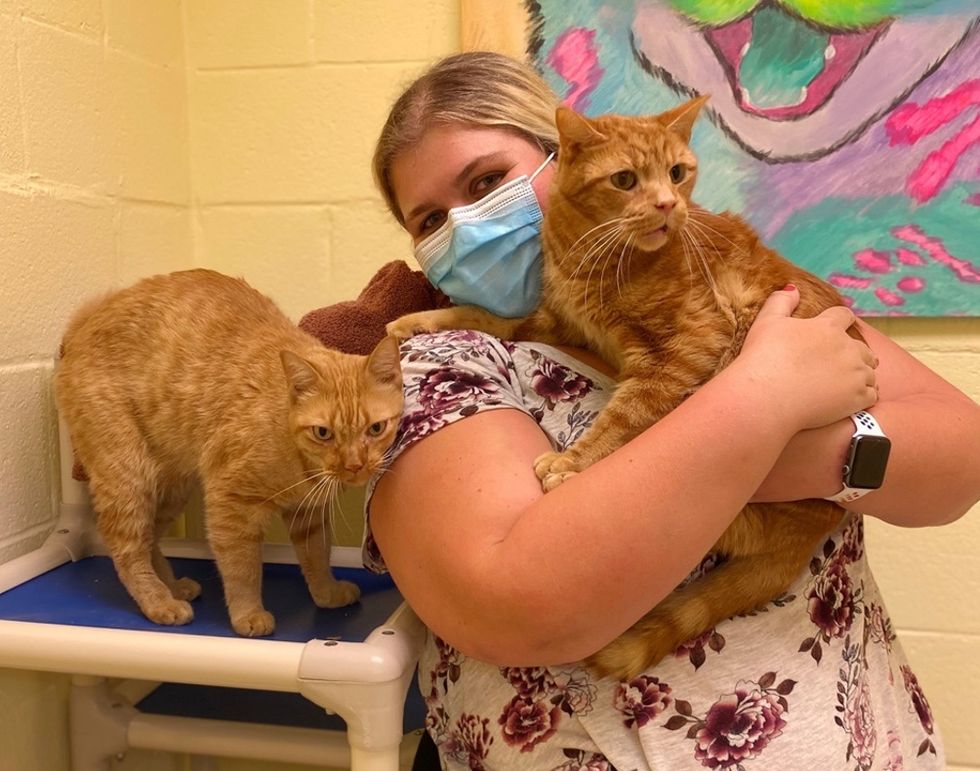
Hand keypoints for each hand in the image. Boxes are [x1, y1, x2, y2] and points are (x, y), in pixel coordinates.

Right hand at [736, 286, 877, 430]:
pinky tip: (853, 398)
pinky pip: (871, 394)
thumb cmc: (762, 359)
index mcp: (828, 327)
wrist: (765, 398)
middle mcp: (847, 348)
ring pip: (869, 371)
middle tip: (845, 361)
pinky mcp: (857, 398)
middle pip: (862, 347)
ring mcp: (855, 374)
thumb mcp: (766, 322)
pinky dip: (864, 395)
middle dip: (856, 352)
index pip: (844, 315)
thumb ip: (781, 301)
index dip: (842, 319)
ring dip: (861, 374)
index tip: (840, 325)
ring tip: (849, 382)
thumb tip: (793, 287)